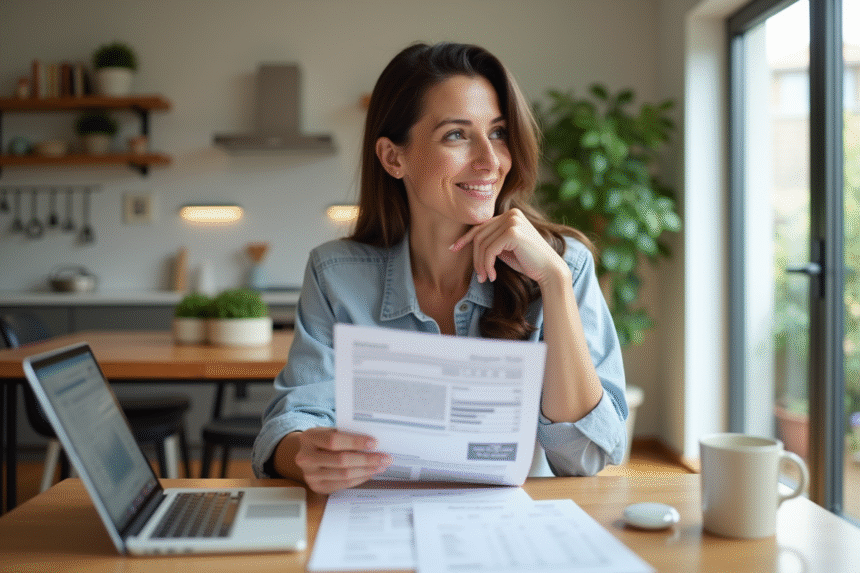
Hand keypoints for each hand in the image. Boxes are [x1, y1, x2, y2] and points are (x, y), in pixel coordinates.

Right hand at [293, 427, 391, 493]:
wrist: (306, 454)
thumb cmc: (323, 440)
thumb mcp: (329, 431)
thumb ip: (346, 435)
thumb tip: (373, 443)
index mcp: (309, 438)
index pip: (334, 441)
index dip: (355, 442)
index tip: (374, 443)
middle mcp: (306, 458)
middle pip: (341, 460)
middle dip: (366, 460)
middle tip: (385, 458)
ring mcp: (310, 475)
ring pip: (344, 474)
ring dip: (366, 471)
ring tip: (381, 466)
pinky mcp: (317, 487)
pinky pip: (343, 484)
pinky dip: (359, 478)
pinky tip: (370, 473)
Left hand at [449, 208, 565, 285]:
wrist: (549, 270)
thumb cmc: (528, 262)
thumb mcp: (506, 249)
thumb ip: (492, 242)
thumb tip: (469, 241)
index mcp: (510, 215)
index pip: (481, 226)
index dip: (466, 238)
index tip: (454, 248)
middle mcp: (511, 214)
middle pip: (480, 235)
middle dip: (476, 258)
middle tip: (479, 276)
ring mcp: (513, 221)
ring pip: (483, 244)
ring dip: (481, 264)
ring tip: (485, 278)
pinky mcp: (513, 232)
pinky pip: (490, 250)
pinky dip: (488, 265)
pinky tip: (493, 276)